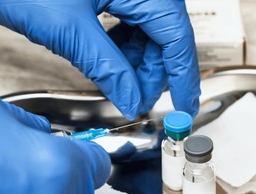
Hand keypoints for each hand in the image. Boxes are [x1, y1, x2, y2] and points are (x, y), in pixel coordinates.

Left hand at [0, 0, 200, 119]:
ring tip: (123, 87)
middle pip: (163, 35)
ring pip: (146, 32)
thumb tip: (132, 101)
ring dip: (137, 64)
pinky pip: (127, 25)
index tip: (184, 106)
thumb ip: (107, 69)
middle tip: (139, 101)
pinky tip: (111, 63)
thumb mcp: (71, 30)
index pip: (176, 35)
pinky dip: (121, 49)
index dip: (182, 76)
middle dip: (153, 73)